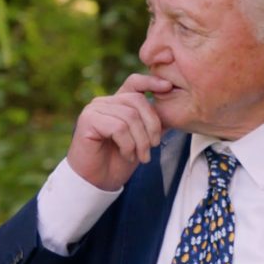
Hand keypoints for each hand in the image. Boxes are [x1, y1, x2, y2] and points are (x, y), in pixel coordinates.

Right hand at [66, 74, 172, 190]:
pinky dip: (128, 145)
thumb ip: (154, 123)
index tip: (169, 87)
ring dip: (141, 141)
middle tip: (154, 147)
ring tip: (141, 156)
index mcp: (118, 102)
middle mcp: (104, 102)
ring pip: (130, 116)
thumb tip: (175, 109)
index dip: (152, 82)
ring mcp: (94, 109)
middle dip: (152, 126)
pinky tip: (127, 155)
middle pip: (138, 101)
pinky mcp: (88, 120)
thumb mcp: (143, 139)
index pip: (135, 82)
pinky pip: (118, 127)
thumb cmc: (120, 160)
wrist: (98, 180)